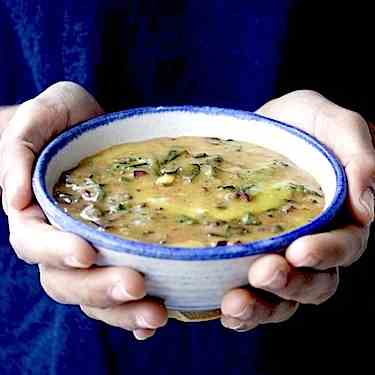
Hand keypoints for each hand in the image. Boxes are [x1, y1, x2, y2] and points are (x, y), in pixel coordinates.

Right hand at [0, 82, 167, 339]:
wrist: (88, 129)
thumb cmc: (60, 120)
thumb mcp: (40, 116)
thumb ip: (19, 147)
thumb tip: (14, 198)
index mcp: (36, 213)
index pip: (35, 242)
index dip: (56, 251)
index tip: (86, 253)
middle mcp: (59, 241)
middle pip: (66, 281)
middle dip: (98, 288)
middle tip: (136, 286)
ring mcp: (90, 251)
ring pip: (94, 295)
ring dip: (122, 310)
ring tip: (157, 314)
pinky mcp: (116, 253)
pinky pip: (119, 291)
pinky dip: (133, 311)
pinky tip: (158, 320)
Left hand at [221, 90, 374, 330]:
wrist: (252, 131)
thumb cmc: (294, 124)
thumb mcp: (326, 121)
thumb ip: (356, 152)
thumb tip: (368, 208)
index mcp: (336, 218)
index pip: (344, 248)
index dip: (326, 254)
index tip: (300, 251)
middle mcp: (311, 245)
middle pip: (313, 284)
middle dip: (290, 284)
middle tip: (262, 272)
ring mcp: (278, 257)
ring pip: (281, 300)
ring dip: (261, 307)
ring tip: (234, 304)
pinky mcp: (245, 261)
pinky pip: (249, 295)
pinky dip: (239, 312)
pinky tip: (222, 311)